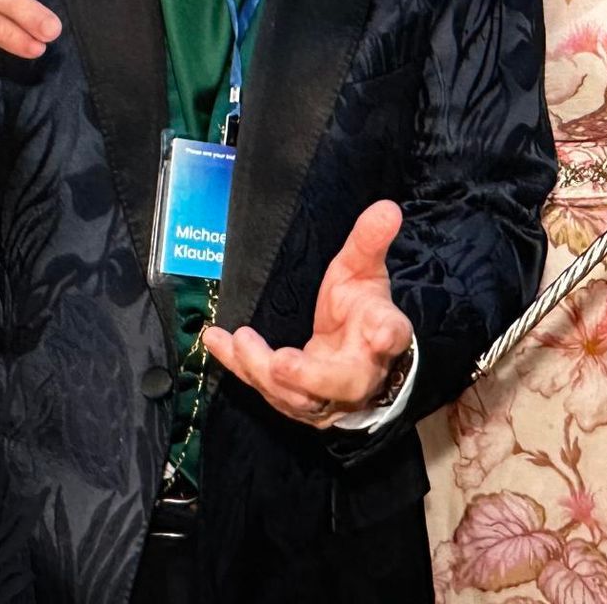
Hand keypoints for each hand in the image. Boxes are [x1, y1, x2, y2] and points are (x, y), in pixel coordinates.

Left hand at [203, 200, 412, 428]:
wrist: (356, 352)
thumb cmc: (361, 309)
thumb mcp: (364, 270)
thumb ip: (369, 242)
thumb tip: (386, 208)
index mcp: (383, 336)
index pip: (392, 335)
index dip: (386, 334)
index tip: (381, 332)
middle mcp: (358, 374)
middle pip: (340, 382)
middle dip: (309, 375)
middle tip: (281, 362)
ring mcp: (325, 395)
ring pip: (296, 395)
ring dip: (264, 370)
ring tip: (240, 340)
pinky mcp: (293, 399)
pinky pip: (263, 386)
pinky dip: (237, 365)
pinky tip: (214, 339)